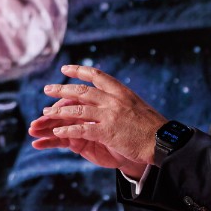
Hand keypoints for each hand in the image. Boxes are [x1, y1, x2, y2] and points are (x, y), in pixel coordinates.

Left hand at [28, 64, 167, 176]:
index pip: (96, 76)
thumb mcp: (136, 106)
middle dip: (61, 89)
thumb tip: (111, 97)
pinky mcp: (107, 132)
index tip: (65, 68)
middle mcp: (114, 100)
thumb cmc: (152, 127)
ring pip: (77, 109)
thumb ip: (121, 101)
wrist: (163, 141)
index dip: (79, 71)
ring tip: (46, 112)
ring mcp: (110, 115)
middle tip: (47, 89)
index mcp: (121, 91)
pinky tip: (58, 132)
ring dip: (59, 111)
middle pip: (81, 90)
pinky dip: (67, 130)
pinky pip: (81, 129)